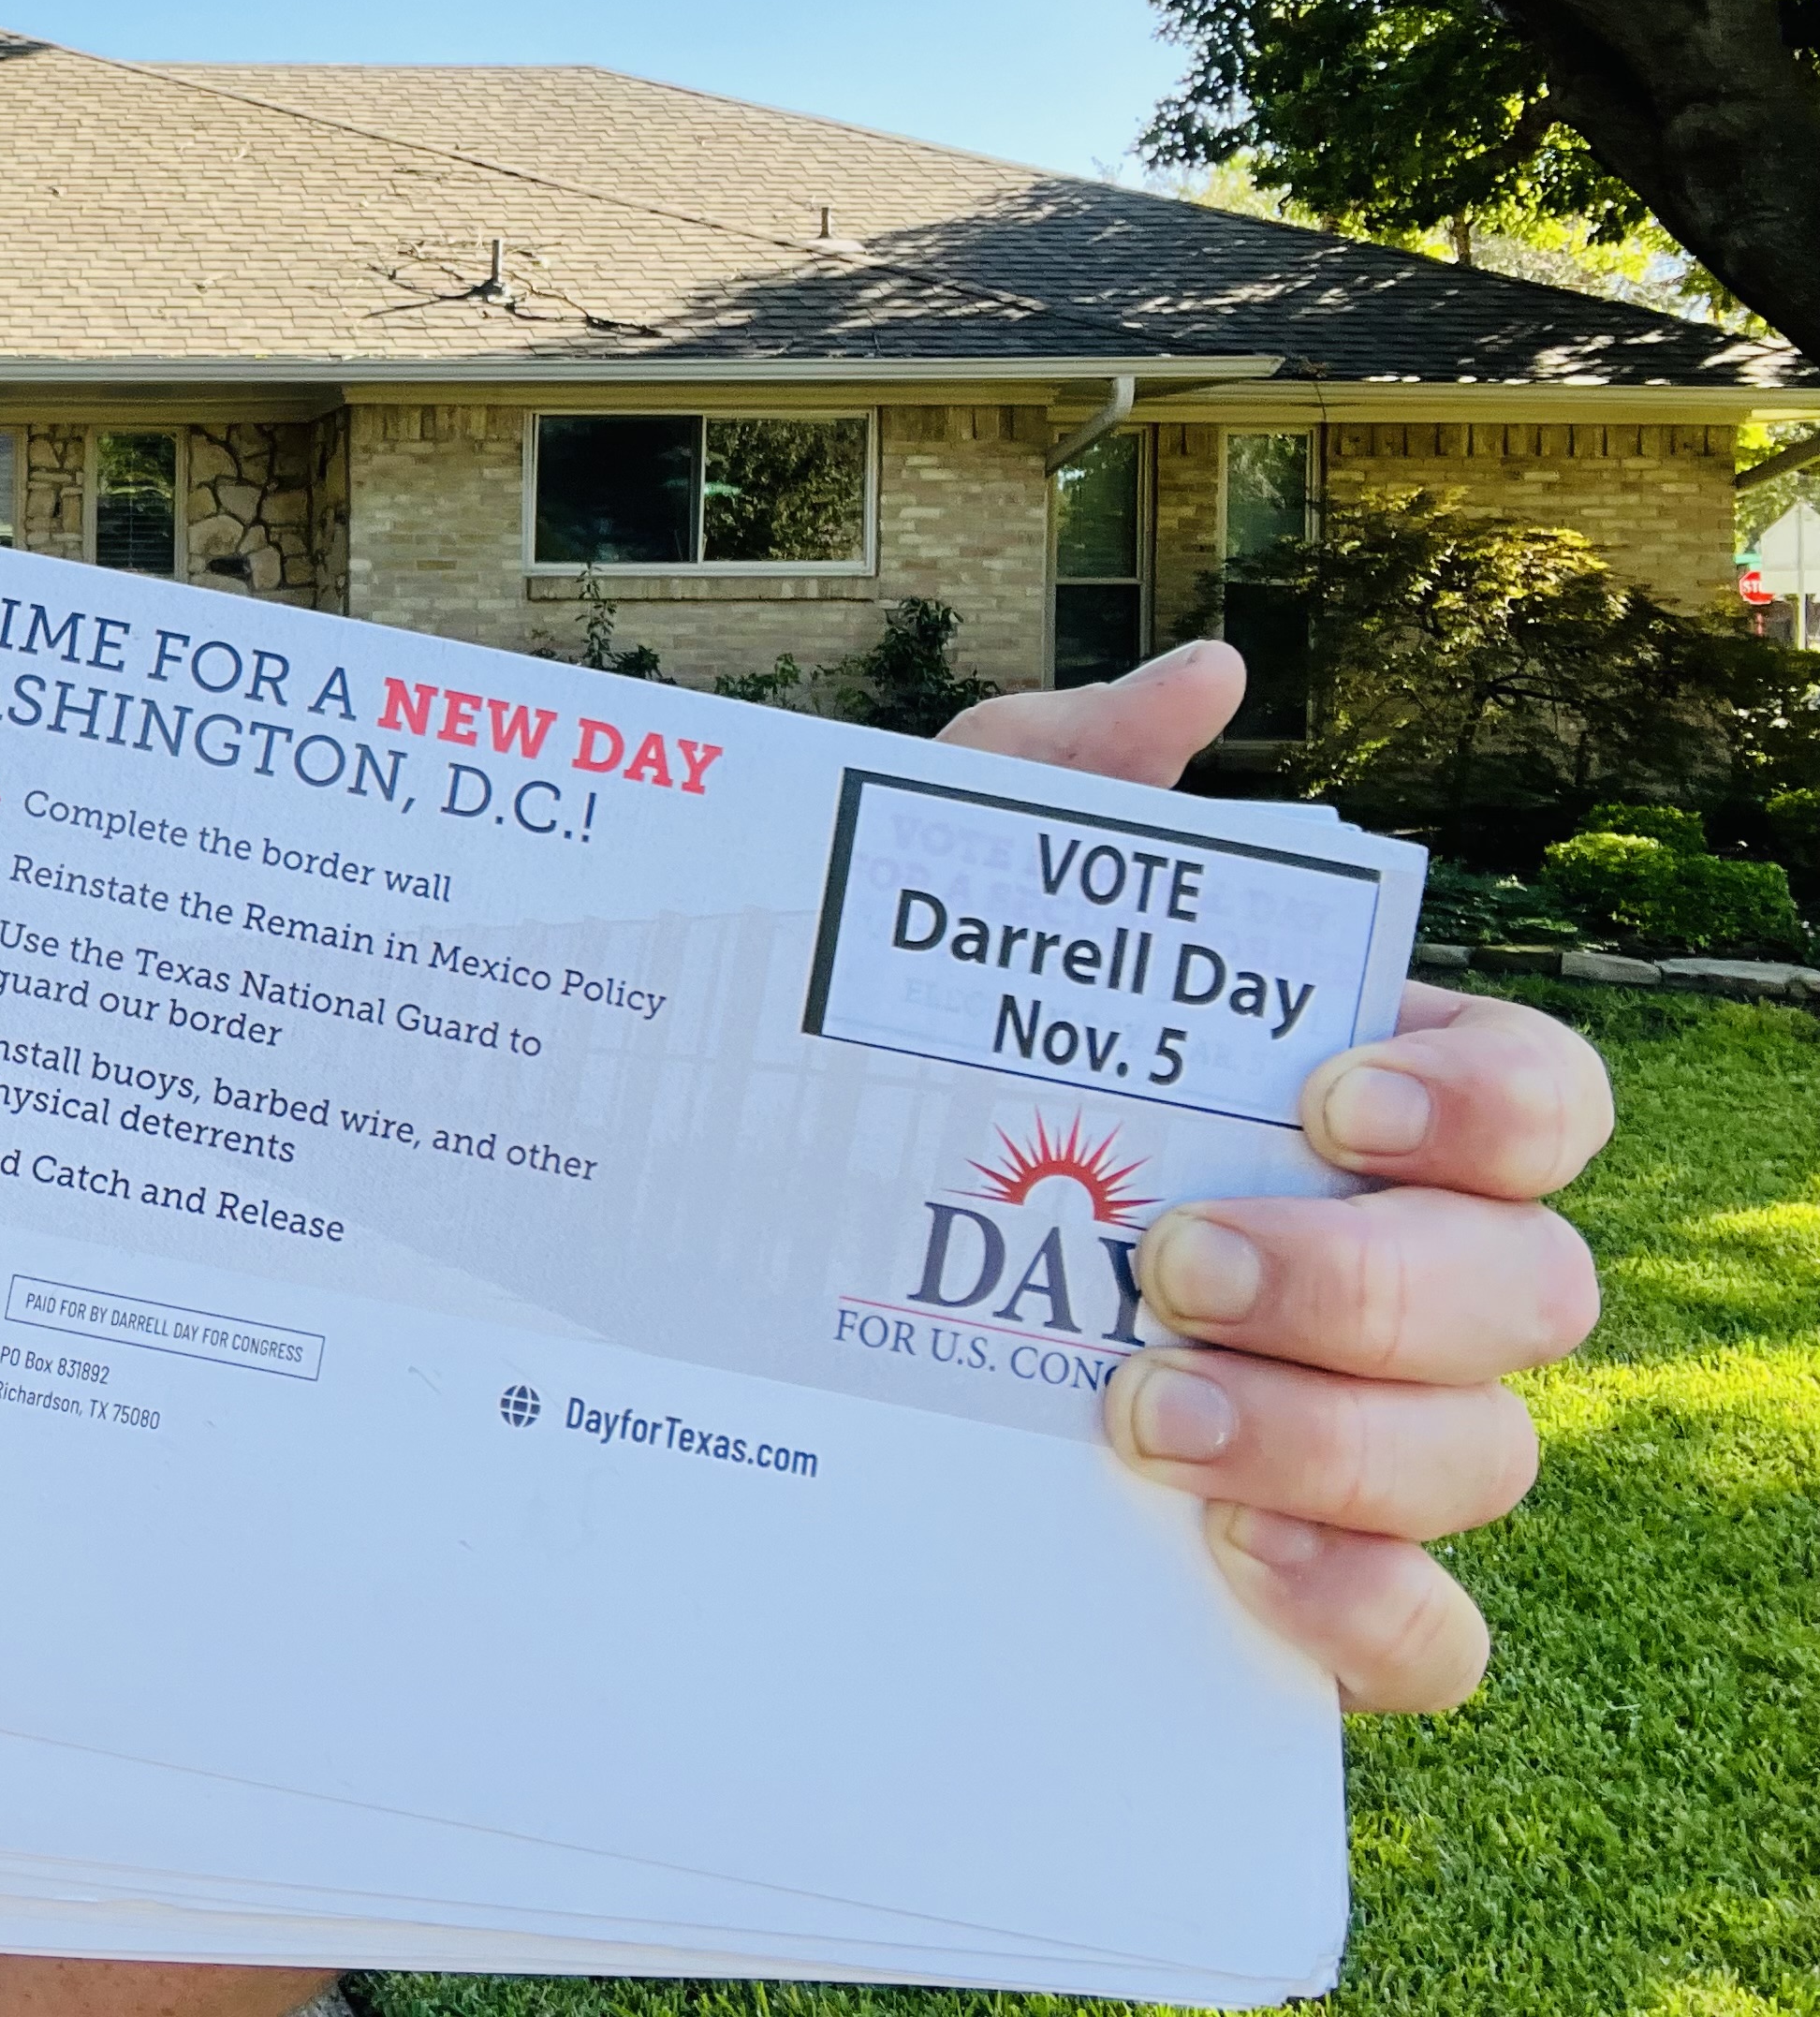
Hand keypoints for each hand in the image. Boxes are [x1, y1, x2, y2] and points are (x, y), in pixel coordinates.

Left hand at [944, 639, 1610, 1709]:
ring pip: (1486, 1459)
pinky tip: (1226, 1562)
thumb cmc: (903, 1061)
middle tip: (1178, 1263)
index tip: (1326, 1096)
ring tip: (1143, 1414)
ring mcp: (1367, 1435)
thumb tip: (1207, 674)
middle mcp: (1406, 1273)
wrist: (762, 1256)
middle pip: (1535, 1291)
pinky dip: (1363, 1615)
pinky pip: (1426, 1635)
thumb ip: (1062, 779)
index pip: (1547, 1102)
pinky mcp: (1303, 1576)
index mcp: (1371, 1107)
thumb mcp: (939, 903)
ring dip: (1338, 1443)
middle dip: (1374, 1283)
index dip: (1488, 1106)